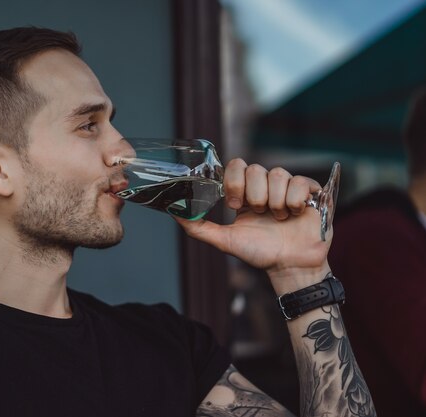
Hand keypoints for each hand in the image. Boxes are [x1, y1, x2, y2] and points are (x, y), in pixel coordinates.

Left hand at [175, 159, 331, 290]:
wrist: (290, 267)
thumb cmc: (259, 253)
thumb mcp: (225, 240)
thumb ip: (198, 228)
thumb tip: (174, 214)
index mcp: (245, 193)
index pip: (236, 166)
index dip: (235, 182)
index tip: (235, 205)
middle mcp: (265, 186)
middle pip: (255, 168)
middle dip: (255, 195)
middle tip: (259, 213)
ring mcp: (287, 187)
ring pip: (277, 174)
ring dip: (275, 201)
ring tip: (278, 219)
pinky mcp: (309, 191)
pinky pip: (299, 181)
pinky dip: (294, 201)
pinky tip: (294, 215)